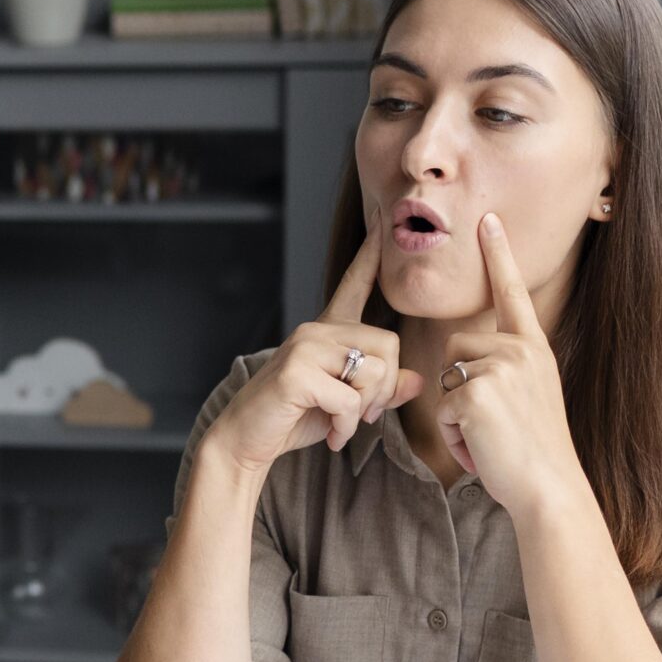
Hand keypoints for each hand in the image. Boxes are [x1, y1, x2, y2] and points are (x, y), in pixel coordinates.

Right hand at [207, 219, 422, 476]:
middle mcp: (316, 331)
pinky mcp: (296, 373)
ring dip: (365, 411)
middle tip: (365, 415)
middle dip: (385, 388)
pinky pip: (350, 400)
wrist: (245, 440)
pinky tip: (332, 435)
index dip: (370, 254)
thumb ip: (379, 390)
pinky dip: (347, 426)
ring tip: (344, 425)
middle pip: (387, 344)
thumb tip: (416, 381)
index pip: (354, 284)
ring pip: (372, 371)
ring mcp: (304, 348)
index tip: (380, 221)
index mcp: (327, 331)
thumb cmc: (293, 418)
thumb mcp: (345, 404)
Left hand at [431, 214, 586, 518]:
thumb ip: (506, 371)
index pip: (511, 293)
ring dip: (456, 415)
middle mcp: (520, 351)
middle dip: (459, 387)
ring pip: (446, 379)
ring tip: (490, 437)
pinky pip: (443, 408)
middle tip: (492, 424)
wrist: (550, 488)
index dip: (498, 255)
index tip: (487, 219)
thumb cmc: (535, 453)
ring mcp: (499, 369)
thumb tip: (468, 366)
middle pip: (455, 347)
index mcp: (534, 349)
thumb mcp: (529, 398)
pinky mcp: (477, 393)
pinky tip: (483, 449)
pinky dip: (454, 435)